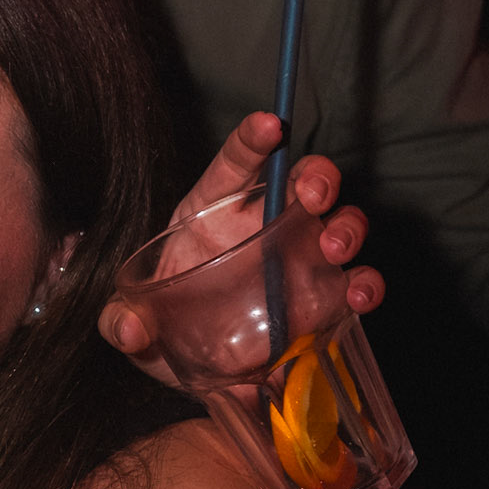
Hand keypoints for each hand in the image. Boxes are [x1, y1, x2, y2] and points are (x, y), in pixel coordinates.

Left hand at [99, 111, 383, 384]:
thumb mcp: (130, 319)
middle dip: (317, 179)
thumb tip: (128, 330)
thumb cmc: (160, 321)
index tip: (269, 124)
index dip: (251, 141)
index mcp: (211, 213)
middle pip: (302, 182)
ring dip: (346, 228)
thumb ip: (121, 320)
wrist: (188, 365)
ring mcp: (297, 259)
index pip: (233, 166)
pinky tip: (361, 294)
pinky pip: (354, 283)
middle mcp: (262, 226)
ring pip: (338, 224)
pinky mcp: (321, 298)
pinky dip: (366, 285)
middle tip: (312, 197)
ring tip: (333, 248)